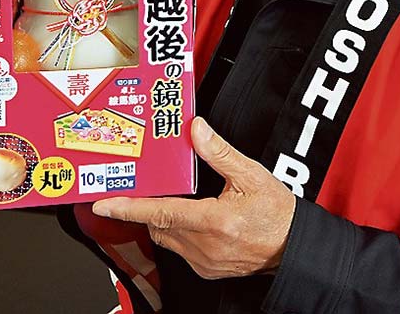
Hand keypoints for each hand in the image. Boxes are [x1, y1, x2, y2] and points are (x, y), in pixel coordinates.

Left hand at [92, 117, 295, 278]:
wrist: (295, 247)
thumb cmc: (278, 213)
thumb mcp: (252, 175)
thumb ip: (220, 153)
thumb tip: (197, 129)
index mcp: (214, 221)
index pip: (160, 212)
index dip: (128, 208)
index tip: (104, 203)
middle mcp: (205, 246)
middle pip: (158, 224)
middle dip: (148, 206)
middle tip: (142, 187)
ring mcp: (205, 262)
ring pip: (167, 238)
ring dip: (163, 219)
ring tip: (173, 198)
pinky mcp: (207, 270)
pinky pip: (180, 250)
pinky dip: (178, 232)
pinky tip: (191, 218)